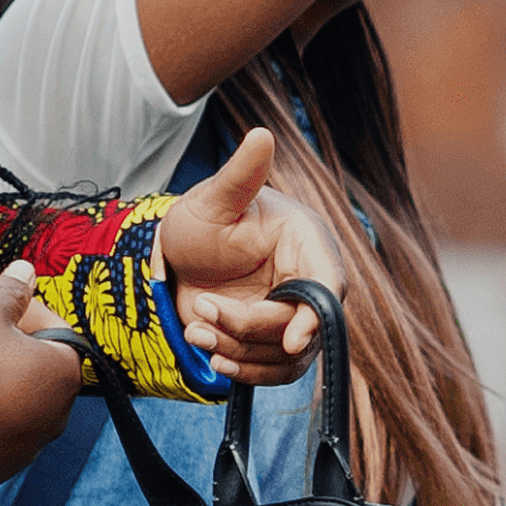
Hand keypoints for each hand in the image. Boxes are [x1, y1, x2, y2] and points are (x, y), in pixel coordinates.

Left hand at [154, 127, 330, 377]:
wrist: (178, 258)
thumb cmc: (201, 220)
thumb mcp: (213, 199)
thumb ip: (241, 174)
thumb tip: (261, 134)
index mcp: (307, 243)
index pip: (327, 284)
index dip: (315, 316)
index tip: (293, 340)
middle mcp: (309, 280)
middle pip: (301, 326)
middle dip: (249, 328)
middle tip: (202, 311)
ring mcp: (293, 314)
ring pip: (286, 357)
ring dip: (239, 352)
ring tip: (196, 328)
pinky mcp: (273, 341)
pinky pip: (273, 371)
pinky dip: (243, 371)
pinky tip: (214, 358)